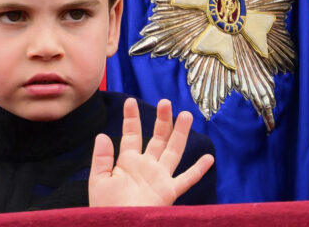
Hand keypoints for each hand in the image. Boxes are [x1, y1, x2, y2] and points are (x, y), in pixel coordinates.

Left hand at [88, 97, 213, 207]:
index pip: (132, 135)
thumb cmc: (106, 208)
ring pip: (173, 151)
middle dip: (162, 120)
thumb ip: (102, 158)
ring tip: (186, 115)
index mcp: (129, 162)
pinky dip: (198, 170)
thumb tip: (102, 134)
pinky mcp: (168, 192)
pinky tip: (209, 158)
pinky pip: (186, 180)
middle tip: (165, 102)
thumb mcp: (99, 181)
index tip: (130, 101)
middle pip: (158, 138)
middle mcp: (147, 166)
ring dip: (180, 134)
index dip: (131, 118)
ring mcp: (160, 178)